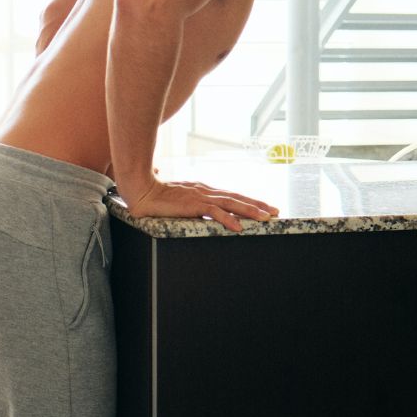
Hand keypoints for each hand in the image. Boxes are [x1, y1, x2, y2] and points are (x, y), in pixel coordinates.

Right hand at [125, 179, 278, 232]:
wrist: (141, 190)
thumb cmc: (156, 195)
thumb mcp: (179, 199)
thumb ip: (190, 202)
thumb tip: (196, 208)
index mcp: (204, 191)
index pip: (232, 196)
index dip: (249, 202)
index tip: (265, 207)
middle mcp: (206, 192)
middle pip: (237, 198)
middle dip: (257, 205)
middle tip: (275, 212)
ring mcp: (200, 197)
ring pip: (231, 203)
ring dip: (249, 211)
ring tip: (265, 218)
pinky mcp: (192, 204)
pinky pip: (214, 212)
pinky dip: (228, 219)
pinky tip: (238, 226)